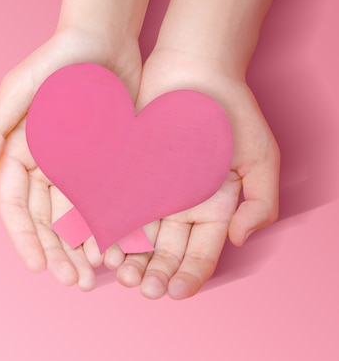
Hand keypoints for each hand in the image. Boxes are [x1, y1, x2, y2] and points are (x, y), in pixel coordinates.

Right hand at [0, 28, 142, 289]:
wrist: (105, 38)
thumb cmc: (57, 59)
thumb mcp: (19, 87)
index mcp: (19, 154)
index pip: (16, 205)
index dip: (24, 237)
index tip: (37, 265)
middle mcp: (45, 166)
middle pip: (47, 220)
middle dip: (58, 253)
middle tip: (72, 282)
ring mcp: (77, 167)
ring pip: (78, 218)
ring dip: (84, 249)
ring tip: (95, 276)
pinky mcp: (107, 163)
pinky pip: (108, 201)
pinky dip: (112, 226)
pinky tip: (121, 250)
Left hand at [107, 48, 279, 298]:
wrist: (193, 69)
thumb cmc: (232, 110)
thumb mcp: (260, 156)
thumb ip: (259, 202)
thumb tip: (240, 239)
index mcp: (213, 209)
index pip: (200, 253)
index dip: (188, 275)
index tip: (176, 292)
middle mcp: (180, 206)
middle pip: (166, 251)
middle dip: (154, 272)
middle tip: (143, 288)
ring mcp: (152, 191)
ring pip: (138, 234)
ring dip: (128, 257)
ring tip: (120, 273)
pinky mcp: (126, 173)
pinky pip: (115, 204)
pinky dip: (108, 225)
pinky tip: (101, 242)